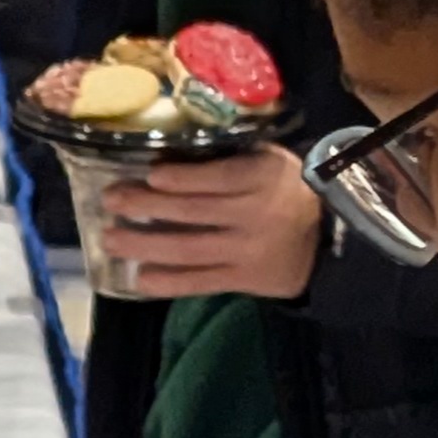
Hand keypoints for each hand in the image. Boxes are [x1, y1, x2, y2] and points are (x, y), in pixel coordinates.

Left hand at [89, 147, 324, 304]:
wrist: (327, 236)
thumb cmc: (284, 188)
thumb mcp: (268, 160)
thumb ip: (227, 158)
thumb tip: (167, 154)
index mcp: (263, 177)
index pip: (218, 177)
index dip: (182, 178)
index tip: (150, 174)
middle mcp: (256, 214)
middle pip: (193, 212)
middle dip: (145, 206)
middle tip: (110, 200)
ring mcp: (248, 250)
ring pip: (189, 250)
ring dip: (144, 246)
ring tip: (110, 239)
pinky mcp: (243, 279)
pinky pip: (200, 283)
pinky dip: (167, 282)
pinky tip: (139, 278)